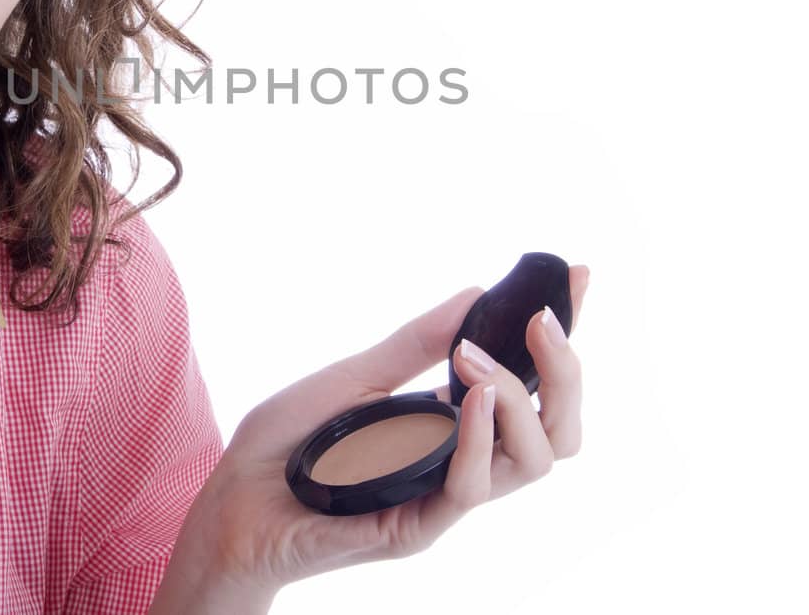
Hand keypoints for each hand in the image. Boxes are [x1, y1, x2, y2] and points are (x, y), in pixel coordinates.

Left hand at [184, 265, 588, 593]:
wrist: (228, 505)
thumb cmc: (284, 446)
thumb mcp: (352, 378)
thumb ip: (413, 345)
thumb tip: (475, 293)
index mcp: (451, 429)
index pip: (531, 389)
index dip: (563, 339)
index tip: (580, 280)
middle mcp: (459, 465)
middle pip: (556, 433)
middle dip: (565, 372)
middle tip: (545, 319)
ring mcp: (440, 499)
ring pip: (531, 464)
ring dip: (519, 401)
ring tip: (484, 358)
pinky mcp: (413, 528)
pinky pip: (469, 490)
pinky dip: (480, 440)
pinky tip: (473, 398)